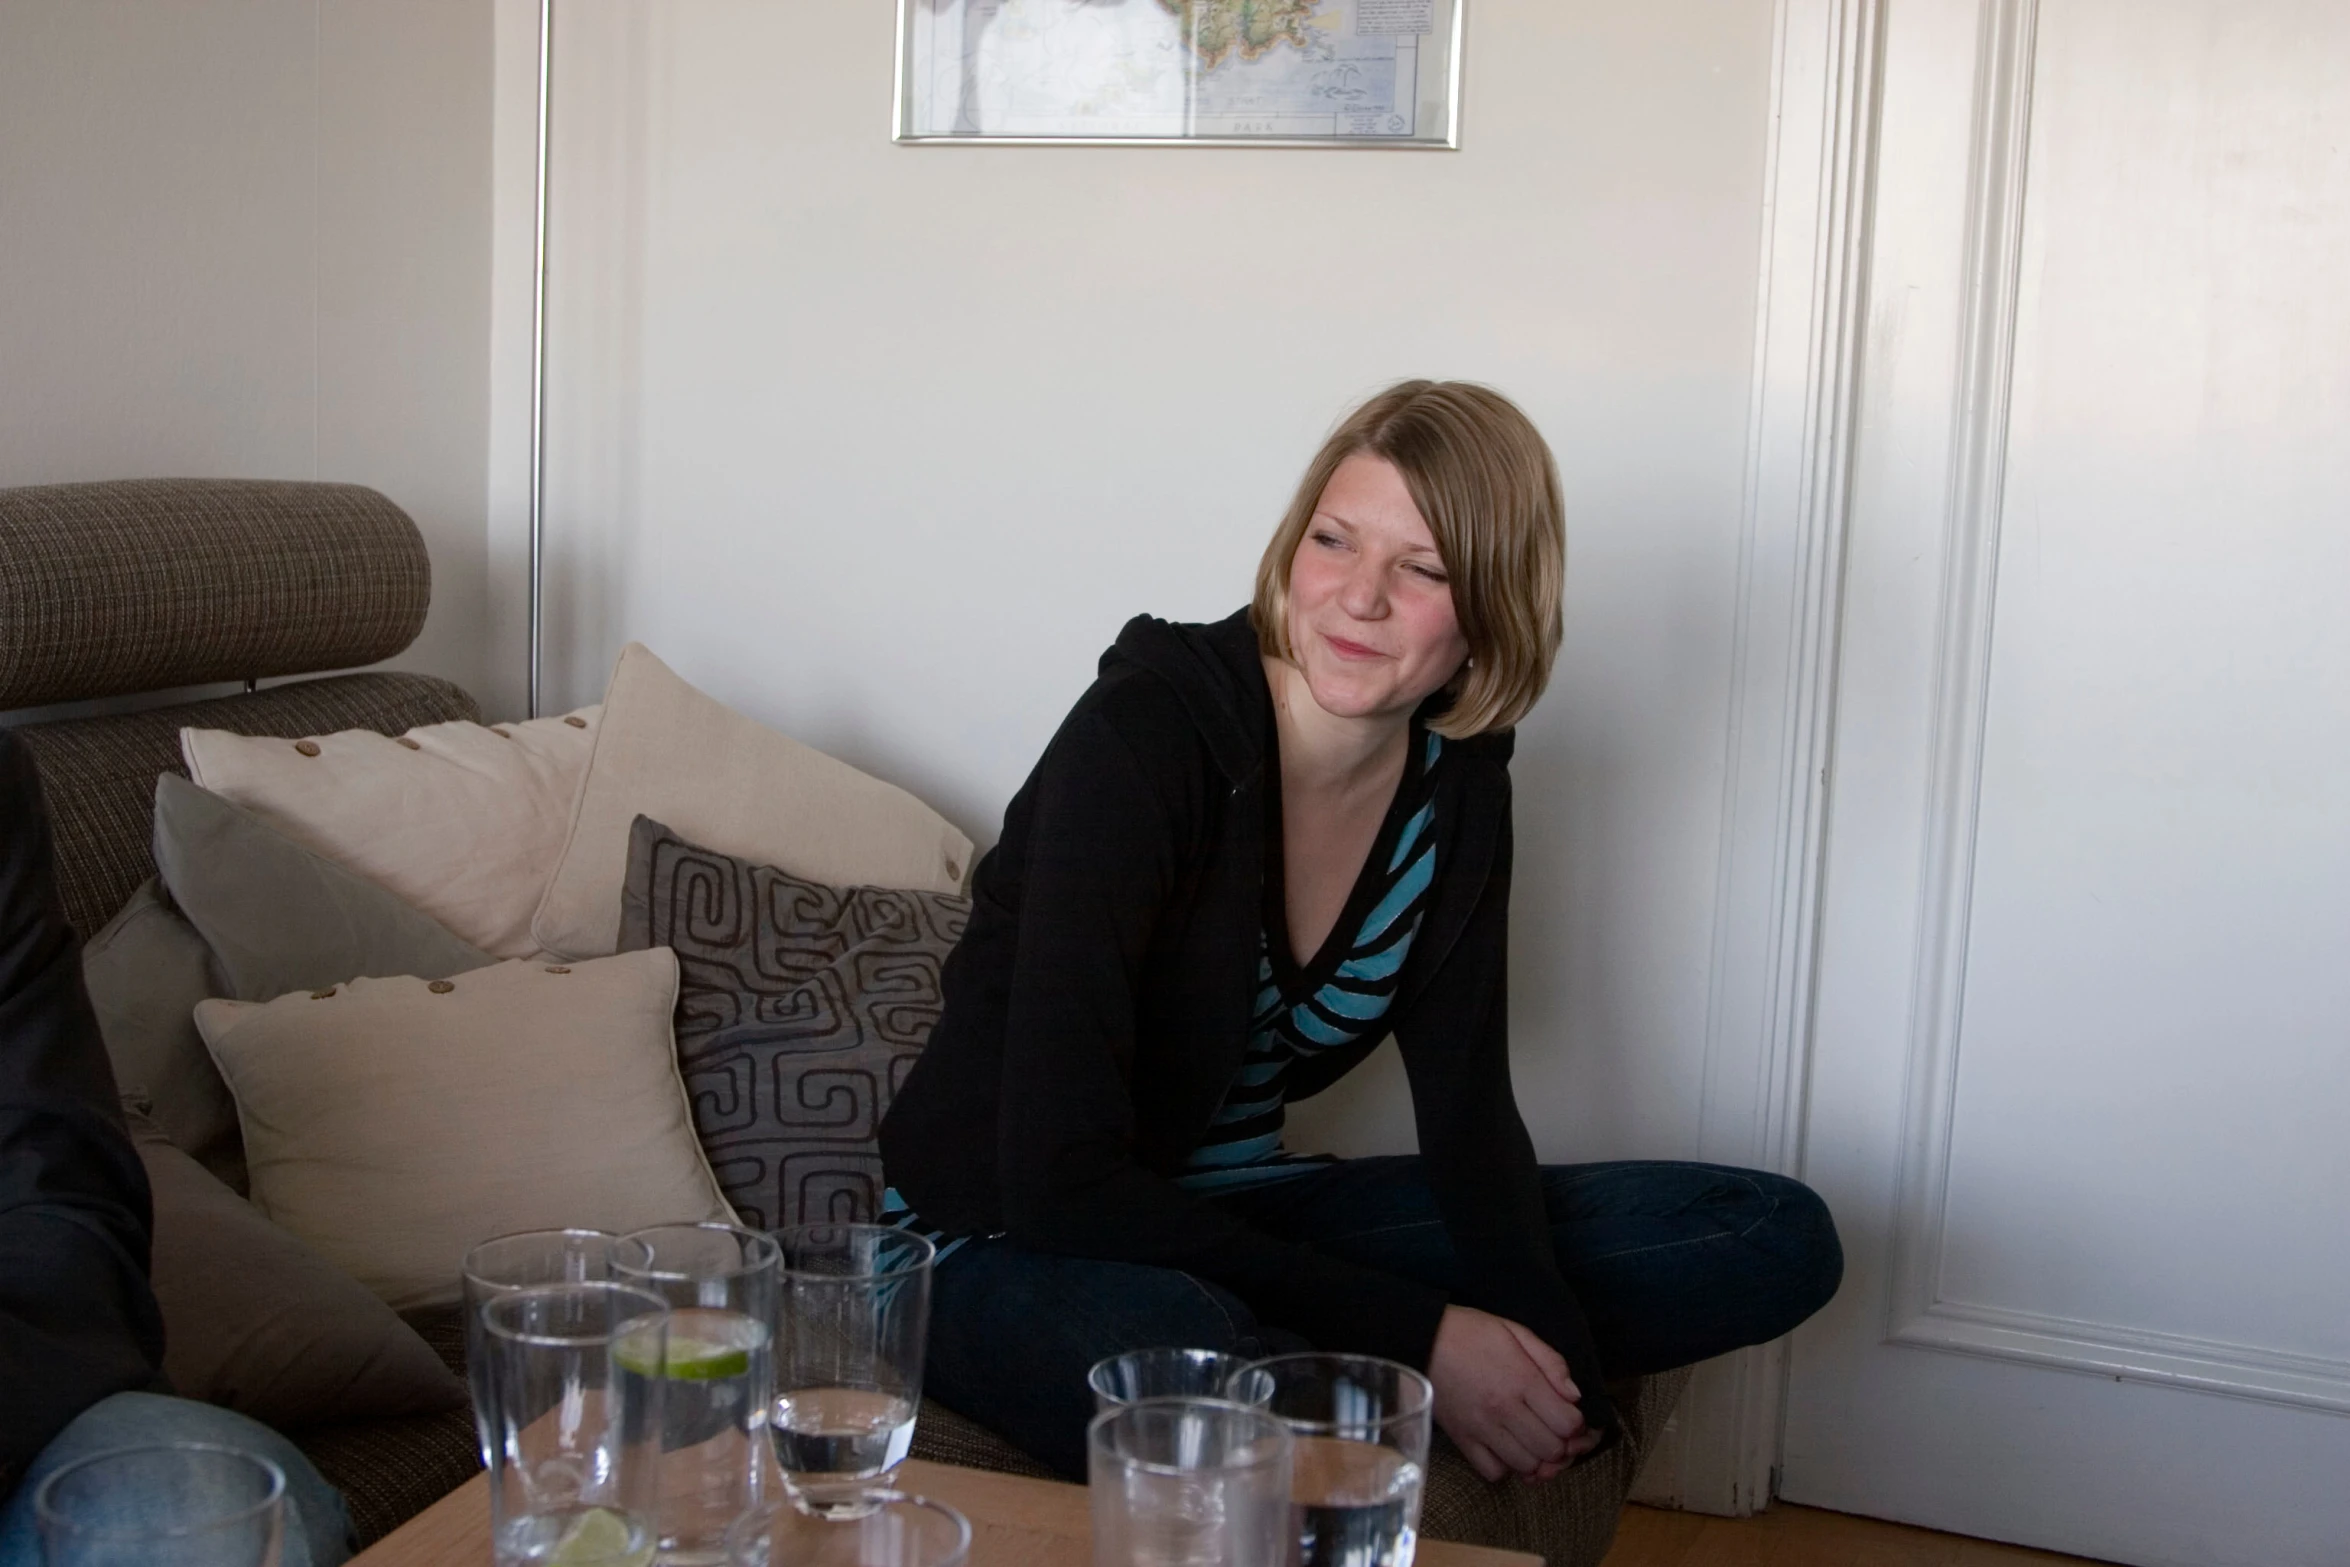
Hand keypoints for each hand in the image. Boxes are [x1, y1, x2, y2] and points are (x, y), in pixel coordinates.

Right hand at [1425, 1305, 1603, 1482]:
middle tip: (1555, 1431)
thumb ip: (1551, 1361)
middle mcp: (1505, 1410)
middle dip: (1563, 1444)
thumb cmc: (1471, 1332)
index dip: (1578, 1424)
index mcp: (1522, 1380)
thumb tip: (1575, 1396)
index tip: (1570, 1415)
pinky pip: (1494, 1472)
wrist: (1421, 1339)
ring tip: (1534, 1442)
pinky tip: (1508, 1450)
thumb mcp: (1516, 1331)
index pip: (1568, 1423)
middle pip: (1552, 1450)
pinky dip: (1507, 1468)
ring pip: (1527, 1466)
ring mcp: (1483, 1429)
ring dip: (1538, 1459)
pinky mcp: (1463, 1440)